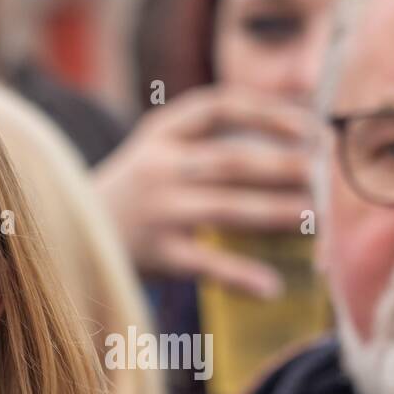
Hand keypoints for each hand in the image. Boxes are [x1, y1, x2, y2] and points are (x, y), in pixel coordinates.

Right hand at [93, 86, 317, 297]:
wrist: (67, 235)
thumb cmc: (133, 194)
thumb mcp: (156, 151)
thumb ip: (207, 142)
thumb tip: (292, 138)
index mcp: (161, 133)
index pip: (219, 107)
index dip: (268, 112)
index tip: (307, 125)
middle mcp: (159, 166)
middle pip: (234, 160)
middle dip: (285, 166)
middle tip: (326, 175)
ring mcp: (158, 210)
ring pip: (230, 208)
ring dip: (279, 213)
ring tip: (316, 218)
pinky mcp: (157, 254)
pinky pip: (207, 264)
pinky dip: (241, 275)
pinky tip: (273, 286)